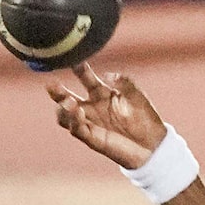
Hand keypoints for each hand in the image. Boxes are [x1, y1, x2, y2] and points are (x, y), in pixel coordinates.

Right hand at [47, 64, 166, 170]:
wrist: (152, 144)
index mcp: (102, 94)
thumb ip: (124, 83)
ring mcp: (91, 123)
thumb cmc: (145, 118)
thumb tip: (107, 75)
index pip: (86, 78)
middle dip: (58, 92)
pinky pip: (78, 130)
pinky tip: (76, 113)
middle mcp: (92, 108)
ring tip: (67, 102)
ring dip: (63, 109)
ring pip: (66, 116)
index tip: (73, 60)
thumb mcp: (137, 95)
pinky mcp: (93, 139)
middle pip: (68, 98)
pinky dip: (74, 122)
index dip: (79, 70)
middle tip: (51, 85)